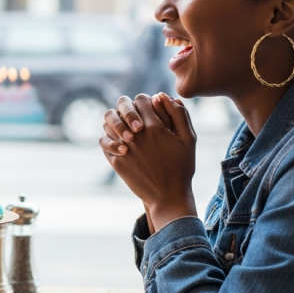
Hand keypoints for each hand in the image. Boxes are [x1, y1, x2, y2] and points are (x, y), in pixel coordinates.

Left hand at [100, 94, 196, 232]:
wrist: (168, 196)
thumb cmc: (182, 167)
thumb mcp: (188, 139)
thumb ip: (178, 114)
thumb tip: (162, 96)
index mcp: (155, 127)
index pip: (142, 99)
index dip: (145, 100)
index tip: (149, 108)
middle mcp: (137, 135)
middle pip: (122, 106)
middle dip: (128, 107)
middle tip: (135, 117)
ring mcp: (124, 148)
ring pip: (109, 122)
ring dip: (116, 122)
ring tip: (126, 129)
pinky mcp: (116, 162)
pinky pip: (104, 142)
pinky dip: (109, 138)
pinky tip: (120, 143)